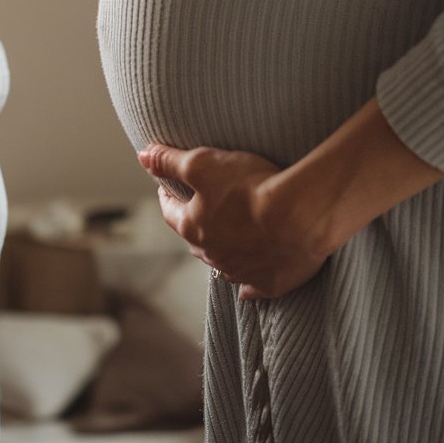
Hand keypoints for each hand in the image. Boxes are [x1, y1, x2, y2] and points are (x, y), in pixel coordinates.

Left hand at [138, 143, 330, 300]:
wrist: (301, 215)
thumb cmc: (250, 186)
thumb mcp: (202, 163)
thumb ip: (168, 160)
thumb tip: (142, 155)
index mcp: (192, 228)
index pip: (170, 211)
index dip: (167, 195)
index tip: (167, 187)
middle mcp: (212, 255)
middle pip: (194, 239)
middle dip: (193, 223)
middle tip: (198, 209)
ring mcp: (241, 272)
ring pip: (221, 262)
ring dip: (220, 249)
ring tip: (223, 236)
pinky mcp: (270, 283)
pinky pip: (252, 287)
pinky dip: (247, 283)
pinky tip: (246, 285)